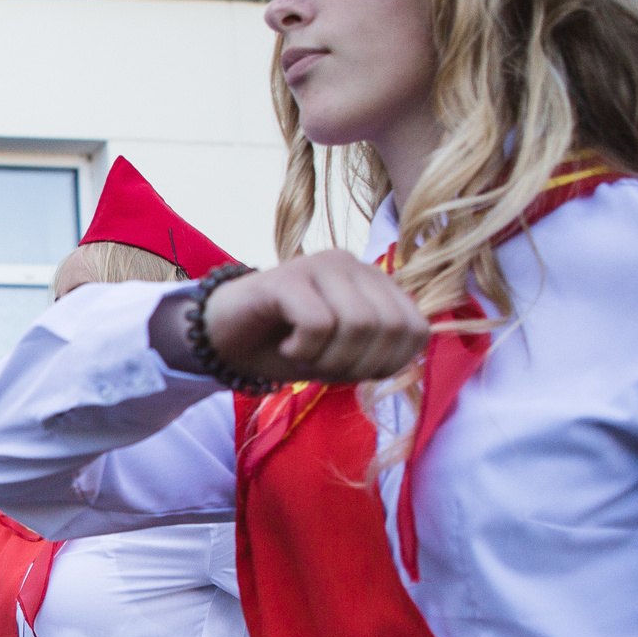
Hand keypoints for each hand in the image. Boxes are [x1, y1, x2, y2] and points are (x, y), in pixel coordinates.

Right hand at [158, 252, 430, 385]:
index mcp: (375, 282)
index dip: (391, 365)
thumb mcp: (342, 357)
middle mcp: (353, 264)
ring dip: (331, 359)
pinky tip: (287, 349)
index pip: (417, 329)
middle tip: (325, 368)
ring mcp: (319, 264)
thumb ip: (379, 352)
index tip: (353, 372)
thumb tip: (407, 357)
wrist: (220, 338)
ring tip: (305, 358)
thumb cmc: (283, 347)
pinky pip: (318, 324)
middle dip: (360, 365)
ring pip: (359, 324)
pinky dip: (305, 351)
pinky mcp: (286, 276)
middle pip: (390, 327)